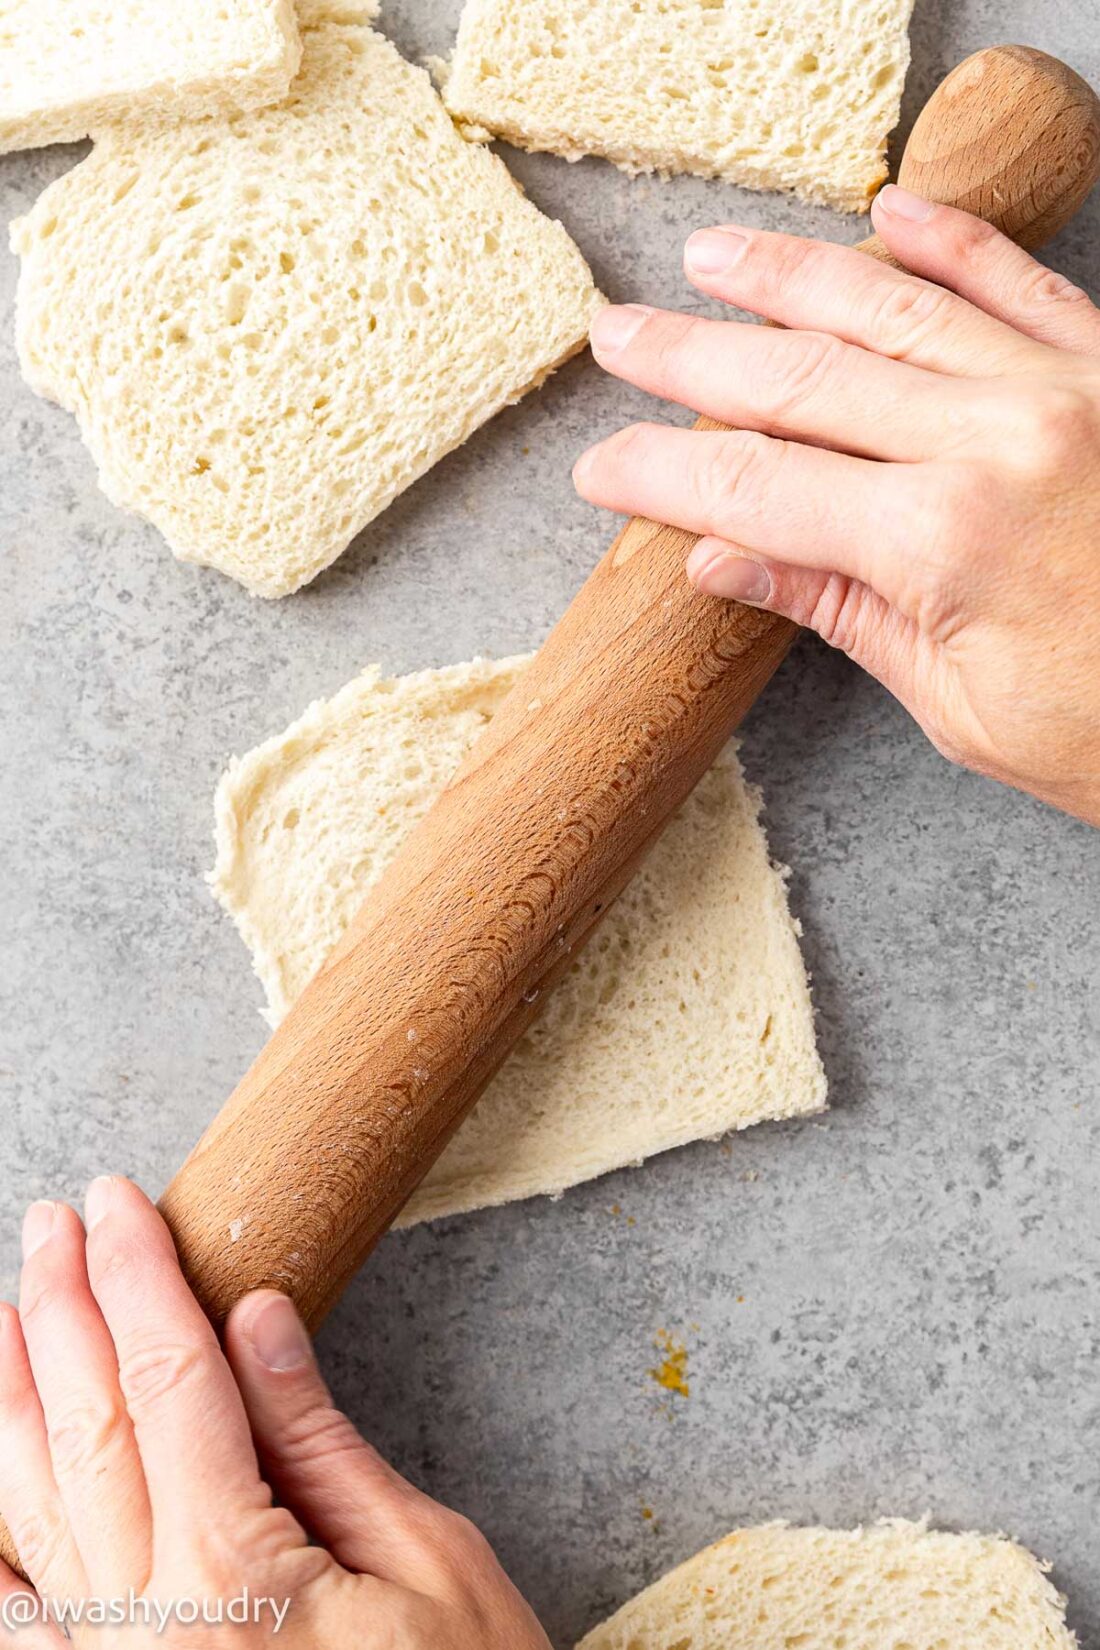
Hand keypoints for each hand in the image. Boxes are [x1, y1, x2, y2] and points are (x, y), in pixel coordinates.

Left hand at [0, 1178, 548, 1648]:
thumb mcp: (426, 1565)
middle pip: (84, 1431)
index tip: (117, 1204)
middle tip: (55, 1224)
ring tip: (8, 1311)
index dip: (137, 1280)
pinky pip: (14, 1627)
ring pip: (25, 1515)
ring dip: (12, 1401)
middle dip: (65, 1311)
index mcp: (234, 1578)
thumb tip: (257, 1318)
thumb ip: (322, 1443)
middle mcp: (144, 1631)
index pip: (167, 1382)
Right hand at [574, 186, 1099, 824]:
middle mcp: (1001, 439)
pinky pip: (1020, 279)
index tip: (604, 468)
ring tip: (711, 256)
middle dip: (692, 360)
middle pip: (803, 382)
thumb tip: (722, 560)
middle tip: (618, 338)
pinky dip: (951, 242)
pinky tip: (889, 212)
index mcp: (946, 541)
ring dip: (790, 277)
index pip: (758, 491)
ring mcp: (1066, 388)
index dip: (666, 475)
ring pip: (894, 306)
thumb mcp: (960, 707)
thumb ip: (842, 612)